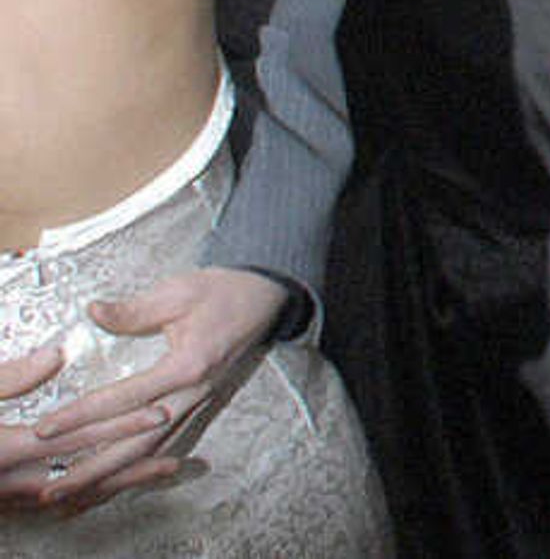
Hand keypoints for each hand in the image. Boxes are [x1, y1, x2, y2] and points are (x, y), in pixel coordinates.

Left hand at [0, 267, 285, 516]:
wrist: (267, 298)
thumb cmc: (223, 291)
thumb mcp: (179, 291)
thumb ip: (135, 309)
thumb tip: (94, 312)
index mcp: (188, 365)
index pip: (126, 397)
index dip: (83, 414)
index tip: (47, 427)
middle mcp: (194, 394)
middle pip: (139, 442)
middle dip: (95, 467)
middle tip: (54, 488)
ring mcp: (200, 403)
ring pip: (153, 451)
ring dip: (114, 476)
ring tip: (77, 494)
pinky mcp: (201, 406)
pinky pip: (168, 444)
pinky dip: (141, 468)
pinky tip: (120, 480)